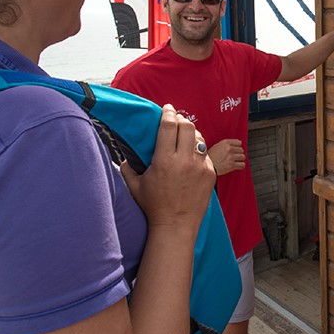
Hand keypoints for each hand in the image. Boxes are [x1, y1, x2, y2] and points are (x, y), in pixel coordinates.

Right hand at [120, 105, 214, 226]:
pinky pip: (205, 155)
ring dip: (191, 133)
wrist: (176, 224)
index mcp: (164, 160)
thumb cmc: (153, 206)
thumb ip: (126, 168)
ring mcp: (199, 167)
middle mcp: (183, 161)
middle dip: (181, 119)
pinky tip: (191, 156)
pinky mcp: (210, 173)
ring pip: (199, 138)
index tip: (167, 108)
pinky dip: (198, 151)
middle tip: (176, 120)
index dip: (168, 114)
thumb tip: (124, 158)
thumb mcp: (135, 186)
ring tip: (185, 136)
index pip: (169, 126)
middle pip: (187, 126)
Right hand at [207, 138, 245, 175]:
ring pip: (243, 157)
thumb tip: (235, 145)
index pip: (239, 142)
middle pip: (241, 150)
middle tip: (235, 157)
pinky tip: (237, 166)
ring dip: (240, 159)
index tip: (236, 149)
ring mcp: (231, 157)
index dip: (237, 147)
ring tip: (236, 161)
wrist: (205, 166)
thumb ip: (226, 145)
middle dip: (238, 153)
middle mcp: (229, 149)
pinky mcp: (232, 165)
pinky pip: (242, 165)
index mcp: (225, 143)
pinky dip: (240, 166)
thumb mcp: (216, 146)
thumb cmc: (209, 157)